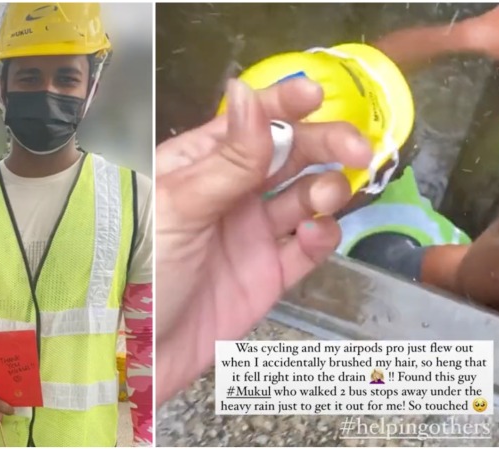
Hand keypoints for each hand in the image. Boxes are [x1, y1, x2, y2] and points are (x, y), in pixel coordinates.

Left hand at [156, 78, 371, 404]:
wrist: (141, 351)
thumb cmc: (142, 268)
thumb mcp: (180, 206)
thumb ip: (226, 159)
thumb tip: (246, 90)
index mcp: (199, 166)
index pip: (248, 124)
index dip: (283, 105)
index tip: (317, 95)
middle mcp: (230, 194)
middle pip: (288, 155)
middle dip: (324, 144)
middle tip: (357, 147)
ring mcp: (251, 233)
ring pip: (305, 197)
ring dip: (326, 188)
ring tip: (327, 195)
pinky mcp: (269, 274)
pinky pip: (307, 247)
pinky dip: (322, 235)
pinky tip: (317, 232)